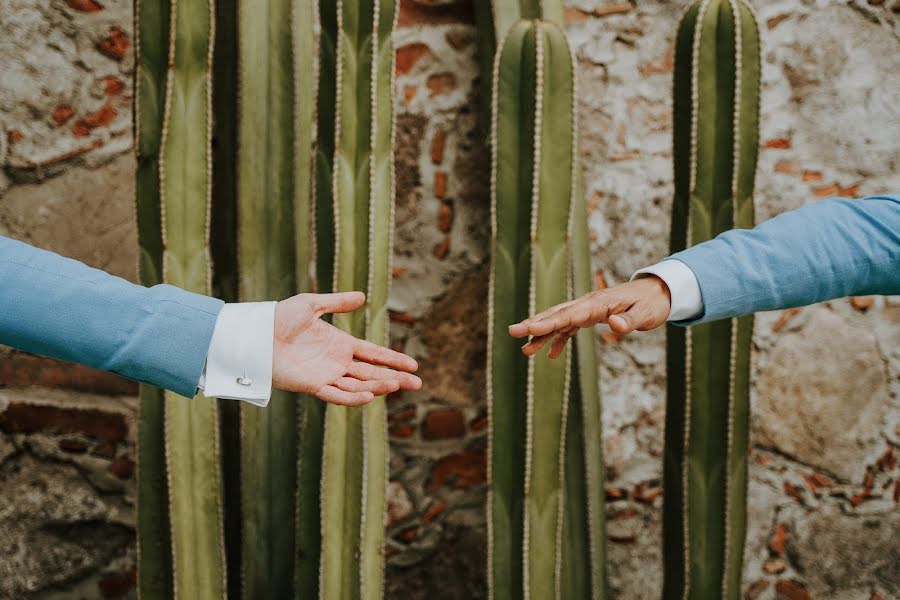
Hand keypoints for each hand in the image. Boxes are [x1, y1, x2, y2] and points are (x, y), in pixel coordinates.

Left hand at [273, 291, 421, 405]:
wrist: (255, 335)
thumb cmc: (278, 318)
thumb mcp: (311, 304)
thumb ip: (337, 302)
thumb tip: (362, 297)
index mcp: (340, 344)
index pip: (373, 354)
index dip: (393, 360)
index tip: (413, 366)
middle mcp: (337, 362)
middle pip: (372, 373)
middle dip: (395, 379)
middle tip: (417, 383)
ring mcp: (327, 375)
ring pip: (359, 385)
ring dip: (379, 386)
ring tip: (397, 385)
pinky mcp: (313, 386)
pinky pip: (337, 395)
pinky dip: (353, 398)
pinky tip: (370, 395)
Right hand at [507, 276, 671, 357]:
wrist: (658, 291)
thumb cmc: (652, 303)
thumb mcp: (646, 313)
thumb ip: (628, 320)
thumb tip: (612, 323)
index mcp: (599, 303)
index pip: (570, 314)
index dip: (550, 322)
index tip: (530, 329)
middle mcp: (588, 304)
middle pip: (557, 314)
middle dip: (534, 324)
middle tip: (512, 331)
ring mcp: (587, 309)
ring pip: (559, 321)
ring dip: (541, 334)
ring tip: (524, 350)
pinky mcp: (590, 316)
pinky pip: (569, 327)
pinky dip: (559, 340)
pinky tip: (550, 355)